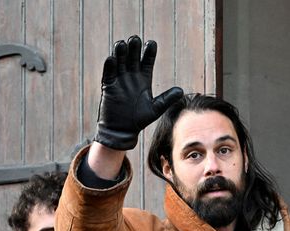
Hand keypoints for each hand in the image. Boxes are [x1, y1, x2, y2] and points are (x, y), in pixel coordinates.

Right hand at [94, 35, 182, 150]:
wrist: (122, 131)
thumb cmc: (139, 120)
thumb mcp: (156, 109)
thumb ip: (167, 99)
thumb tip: (181, 91)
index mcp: (143, 80)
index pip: (147, 62)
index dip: (149, 53)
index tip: (152, 43)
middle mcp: (131, 77)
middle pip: (132, 58)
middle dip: (134, 49)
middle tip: (136, 39)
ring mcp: (119, 80)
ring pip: (120, 62)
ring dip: (121, 53)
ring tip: (123, 44)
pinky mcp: (108, 86)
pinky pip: (108, 74)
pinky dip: (110, 66)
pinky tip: (112, 59)